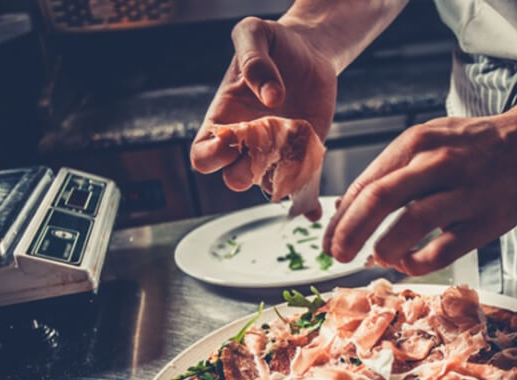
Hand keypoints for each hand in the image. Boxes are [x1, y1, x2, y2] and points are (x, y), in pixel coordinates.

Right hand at [190, 17, 336, 219]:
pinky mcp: (304, 155)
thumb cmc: (273, 44)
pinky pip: (301, 185)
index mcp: (224, 119)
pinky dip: (307, 201)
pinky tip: (314, 208)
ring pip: (268, 186)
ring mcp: (276, 152)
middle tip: (268, 145)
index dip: (212, 156)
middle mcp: (247, 143)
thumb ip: (253, 59)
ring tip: (296, 154)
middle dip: (247, 171)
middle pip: (233, 178)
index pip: (202, 156)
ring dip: (281, 179)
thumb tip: (270, 97)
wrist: (310, 51)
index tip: (233, 138)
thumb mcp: (254, 34)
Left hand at [323, 115, 516, 274]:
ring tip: (376, 258)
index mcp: (417, 142)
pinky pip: (443, 249)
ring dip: (384, 248)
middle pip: (380, 199)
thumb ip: (391, 171)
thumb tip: (349, 209)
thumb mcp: (427, 140)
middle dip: (351, 232)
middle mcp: (439, 163)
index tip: (328, 239)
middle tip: (337, 255)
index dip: (341, 217)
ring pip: (411, 224)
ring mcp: (465, 192)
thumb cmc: (472, 147)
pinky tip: (409, 262)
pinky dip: (418, 262)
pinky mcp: (486, 220)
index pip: (366, 183)